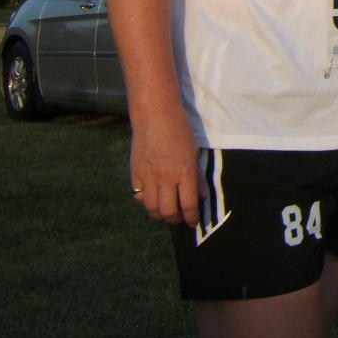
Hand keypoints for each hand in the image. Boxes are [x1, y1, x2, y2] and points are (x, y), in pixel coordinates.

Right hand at [129, 109, 206, 226]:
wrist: (155, 116)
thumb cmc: (180, 131)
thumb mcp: (194, 152)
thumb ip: (197, 177)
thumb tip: (202, 198)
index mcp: (184, 172)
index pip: (188, 205)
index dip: (191, 218)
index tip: (193, 222)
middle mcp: (165, 178)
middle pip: (167, 211)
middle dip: (175, 219)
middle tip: (179, 218)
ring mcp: (148, 176)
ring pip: (150, 208)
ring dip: (159, 215)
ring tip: (166, 212)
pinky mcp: (135, 173)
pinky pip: (139, 195)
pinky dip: (145, 202)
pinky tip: (152, 199)